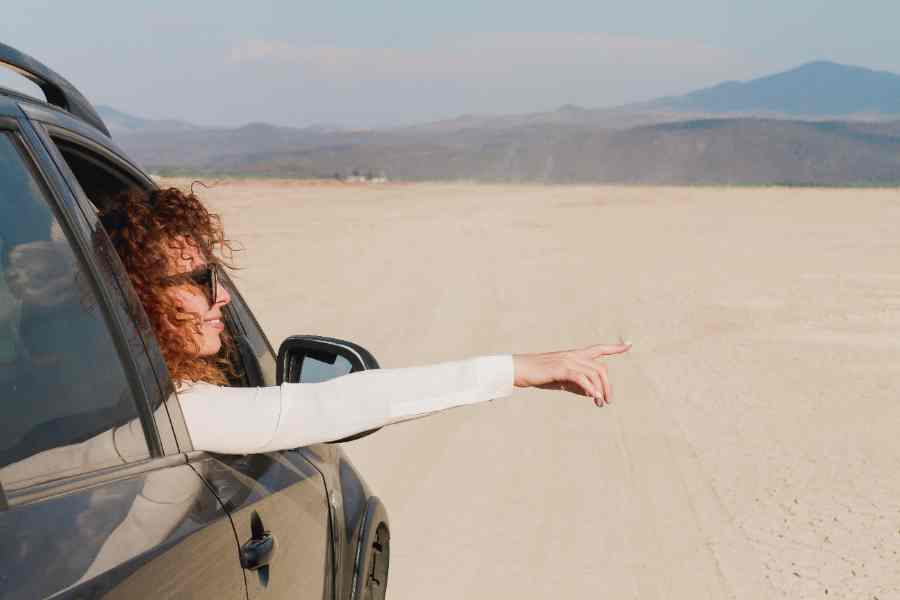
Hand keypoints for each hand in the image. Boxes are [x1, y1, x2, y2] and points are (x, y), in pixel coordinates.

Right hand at [513, 342, 631, 406]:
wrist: (521, 369)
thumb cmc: (540, 375)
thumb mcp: (562, 381)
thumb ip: (578, 385)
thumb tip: (593, 394)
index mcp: (575, 355)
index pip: (599, 349)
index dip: (615, 347)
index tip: (629, 345)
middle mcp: (574, 355)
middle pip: (601, 368)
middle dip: (608, 384)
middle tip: (608, 401)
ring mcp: (568, 360)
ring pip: (594, 373)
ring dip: (601, 389)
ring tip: (600, 403)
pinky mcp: (561, 368)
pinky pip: (581, 377)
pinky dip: (590, 387)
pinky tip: (593, 396)